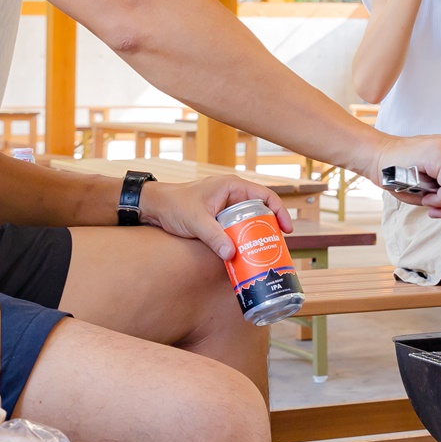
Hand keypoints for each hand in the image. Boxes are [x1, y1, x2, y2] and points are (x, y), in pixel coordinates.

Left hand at [139, 175, 292, 260]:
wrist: (154, 207)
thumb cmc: (174, 204)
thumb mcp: (196, 220)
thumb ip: (214, 236)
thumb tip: (232, 254)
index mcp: (233, 187)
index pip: (265, 196)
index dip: (279, 211)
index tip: (286, 229)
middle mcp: (232, 196)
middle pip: (260, 211)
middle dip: (269, 228)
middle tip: (276, 246)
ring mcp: (225, 208)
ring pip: (248, 222)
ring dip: (255, 236)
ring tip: (262, 253)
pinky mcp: (218, 220)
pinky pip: (236, 229)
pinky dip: (241, 240)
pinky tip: (242, 254)